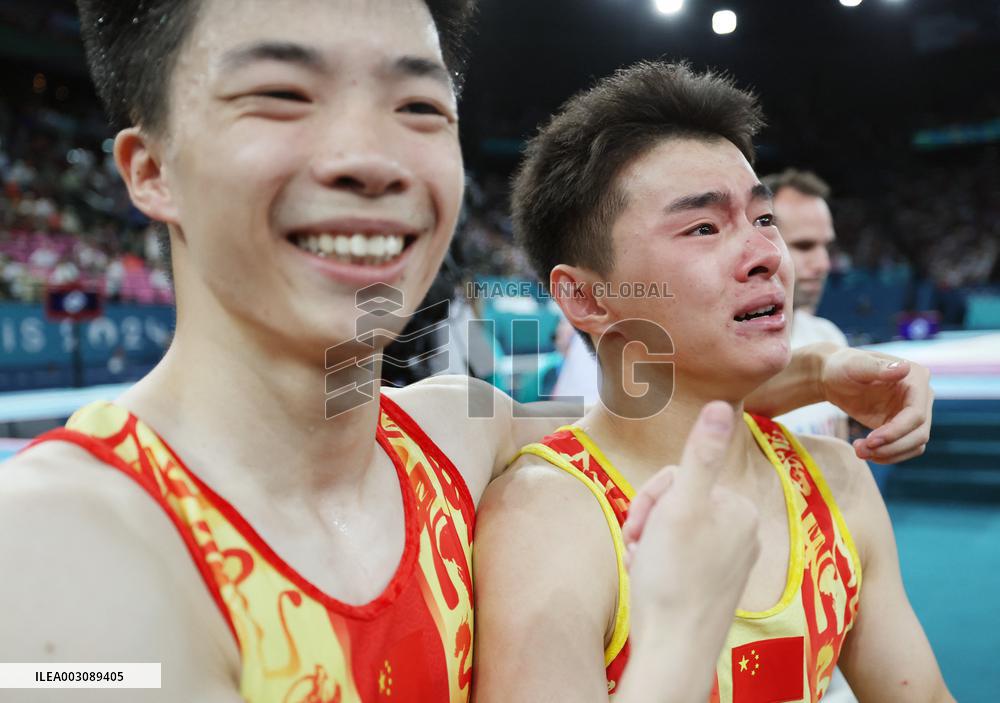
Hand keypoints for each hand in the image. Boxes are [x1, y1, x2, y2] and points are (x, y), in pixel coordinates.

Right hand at [622, 402, 759, 656]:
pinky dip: (657, 566)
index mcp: (739, 509)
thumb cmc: (674, 580)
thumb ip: (701, 455)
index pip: (679, 478)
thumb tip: (722, 403)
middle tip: (636, 546)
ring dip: (648, 544)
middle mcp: (742, 533)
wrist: (674, 651)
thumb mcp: (682, 507)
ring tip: (641, 567)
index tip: (639, 525)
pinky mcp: (714, 588)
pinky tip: (649, 582)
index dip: (651, 497)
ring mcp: (729, 563)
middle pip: (678, 504)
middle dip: (649, 521)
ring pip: (673, 532)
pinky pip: (679, 560)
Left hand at [820, 348, 932, 463]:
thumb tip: (904, 368)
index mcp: (916, 379)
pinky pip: (903, 448)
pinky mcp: (902, 426)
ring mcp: (913, 413)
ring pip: (914, 445)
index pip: (917, 414)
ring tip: (859, 451)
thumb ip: (878, 368)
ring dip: (888, 454)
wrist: (833, 377)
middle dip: (891, 447)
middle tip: (860, 451)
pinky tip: (865, 451)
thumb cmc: (843, 366)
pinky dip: (887, 455)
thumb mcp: (855, 364)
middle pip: (919, 434)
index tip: (870, 441)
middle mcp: (921, 397)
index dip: (896, 432)